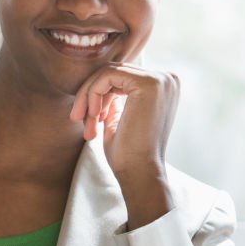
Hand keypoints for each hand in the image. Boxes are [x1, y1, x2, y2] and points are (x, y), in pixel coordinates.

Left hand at [69, 63, 179, 227]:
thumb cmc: (128, 154)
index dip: (98, 95)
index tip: (87, 121)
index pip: (120, 76)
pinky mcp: (149, 83)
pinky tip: (93, 117)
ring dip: (88, 97)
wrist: (139, 173)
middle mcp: (167, 79)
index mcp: (163, 87)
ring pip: (107, 73)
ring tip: (86, 124)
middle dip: (90, 96)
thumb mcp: (118, 118)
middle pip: (113, 72)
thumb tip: (98, 82)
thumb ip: (114, 98)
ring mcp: (161, 79)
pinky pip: (107, 76)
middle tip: (77, 120)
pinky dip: (92, 94)